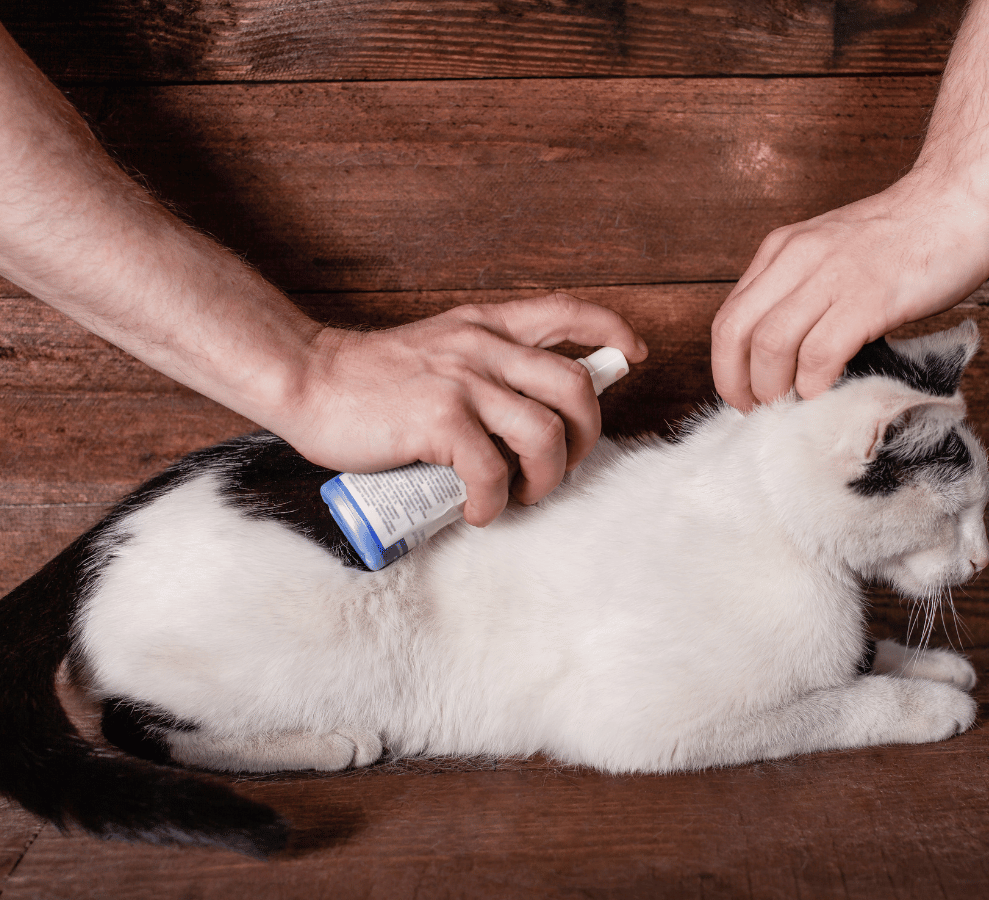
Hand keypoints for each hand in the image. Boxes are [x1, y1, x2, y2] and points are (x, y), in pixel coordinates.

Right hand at [278, 293, 646, 526]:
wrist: (306, 380)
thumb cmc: (371, 380)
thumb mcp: (440, 350)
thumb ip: (483, 366)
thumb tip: (530, 414)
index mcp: (487, 326)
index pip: (567, 311)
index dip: (611, 331)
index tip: (631, 355)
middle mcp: (484, 347)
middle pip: (576, 386)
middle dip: (586, 438)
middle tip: (559, 467)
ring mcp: (463, 382)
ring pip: (546, 433)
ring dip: (547, 478)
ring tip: (520, 495)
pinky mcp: (439, 420)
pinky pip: (493, 472)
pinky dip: (495, 503)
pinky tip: (478, 511)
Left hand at [711, 173, 988, 408]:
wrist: (958, 200)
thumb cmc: (902, 237)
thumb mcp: (830, 254)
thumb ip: (802, 292)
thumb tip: (782, 356)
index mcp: (781, 250)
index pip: (728, 318)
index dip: (727, 367)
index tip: (744, 394)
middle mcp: (797, 259)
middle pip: (735, 333)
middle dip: (738, 383)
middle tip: (759, 410)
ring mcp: (832, 276)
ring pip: (770, 344)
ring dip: (773, 388)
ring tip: (790, 406)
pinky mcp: (869, 297)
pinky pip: (820, 352)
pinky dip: (813, 382)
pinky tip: (824, 391)